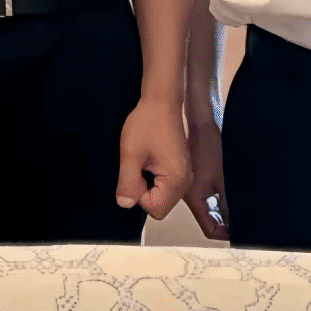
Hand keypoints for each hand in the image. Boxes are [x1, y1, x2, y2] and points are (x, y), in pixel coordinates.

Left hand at [117, 94, 191, 219]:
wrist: (161, 102)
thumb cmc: (146, 124)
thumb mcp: (130, 153)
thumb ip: (127, 182)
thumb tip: (125, 205)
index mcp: (176, 180)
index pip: (155, 209)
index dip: (138, 196)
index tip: (134, 173)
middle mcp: (186, 182)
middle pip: (160, 205)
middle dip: (144, 191)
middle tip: (137, 165)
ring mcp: (186, 176)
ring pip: (162, 195)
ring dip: (148, 184)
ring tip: (143, 160)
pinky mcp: (182, 169)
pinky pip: (166, 185)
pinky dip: (154, 178)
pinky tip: (149, 159)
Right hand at [186, 122, 229, 239]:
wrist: (197, 124)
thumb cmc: (208, 148)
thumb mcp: (224, 180)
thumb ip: (228, 204)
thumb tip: (235, 222)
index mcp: (192, 198)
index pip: (209, 228)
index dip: (225, 234)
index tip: (238, 234)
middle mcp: (185, 196)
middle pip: (206, 219)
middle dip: (223, 222)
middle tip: (240, 221)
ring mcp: (185, 187)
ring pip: (204, 208)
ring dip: (219, 210)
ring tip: (236, 207)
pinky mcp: (188, 179)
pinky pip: (202, 196)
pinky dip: (214, 199)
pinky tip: (225, 193)